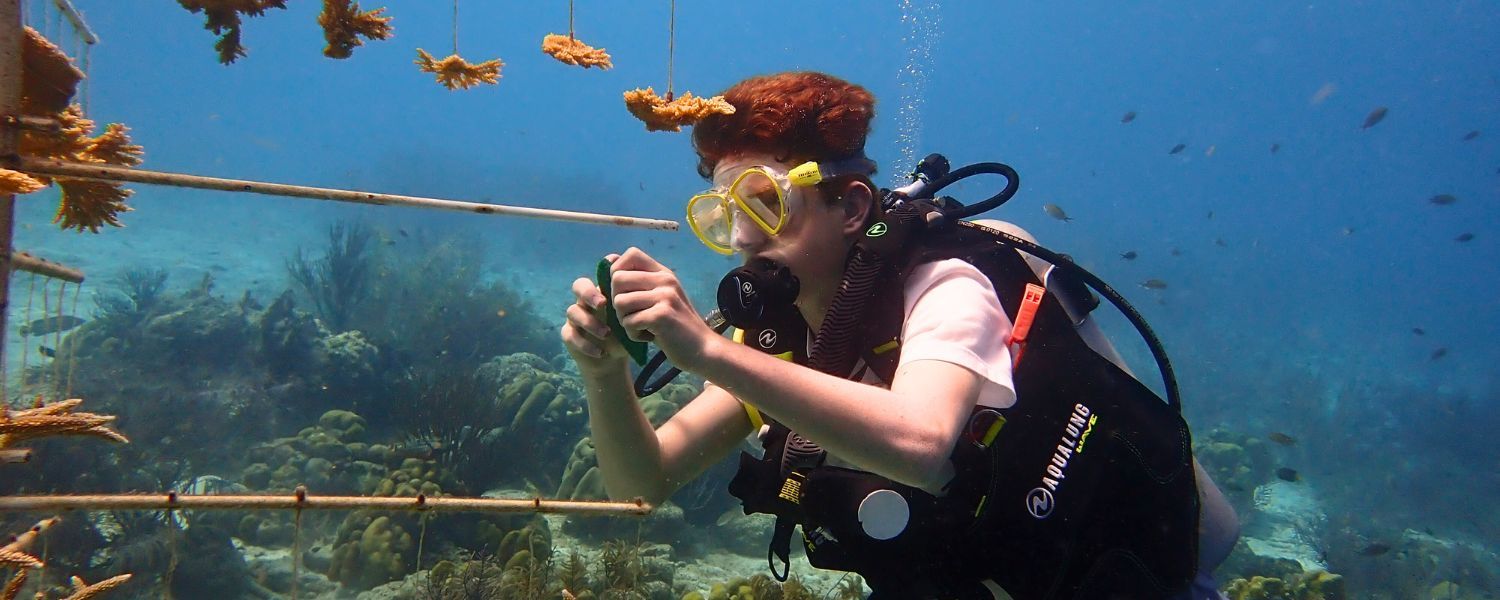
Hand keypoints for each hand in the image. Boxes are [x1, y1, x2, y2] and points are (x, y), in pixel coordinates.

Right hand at [561, 265, 629, 373]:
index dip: (602, 274)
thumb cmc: (625, 334)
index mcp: (602, 292)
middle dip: (589, 293)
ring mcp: (575, 317)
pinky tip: (600, 352)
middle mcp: (586, 301)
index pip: (598, 274)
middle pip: (578, 285)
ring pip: (573, 312)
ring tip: (607, 334)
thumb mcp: (633, 320)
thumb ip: (638, 305)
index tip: (615, 279)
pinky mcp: (569, 334)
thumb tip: (647, 290)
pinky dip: (585, 344)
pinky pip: (570, 335)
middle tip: (603, 304)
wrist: (613, 358)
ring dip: (590, 323)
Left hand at [608, 247, 714, 370]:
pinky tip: (649, 337)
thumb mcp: (660, 297)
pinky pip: (629, 322)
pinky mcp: (662, 316)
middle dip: (617, 302)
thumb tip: (609, 260)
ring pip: (619, 302)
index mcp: (663, 273)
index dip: (618, 272)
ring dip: (625, 321)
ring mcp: (665, 296)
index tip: (625, 292)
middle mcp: (665, 280)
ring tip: (642, 327)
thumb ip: (639, 282)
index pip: (630, 254)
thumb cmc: (675, 327)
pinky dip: (633, 335)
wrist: (702, 349)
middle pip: (617, 279)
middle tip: (634, 316)